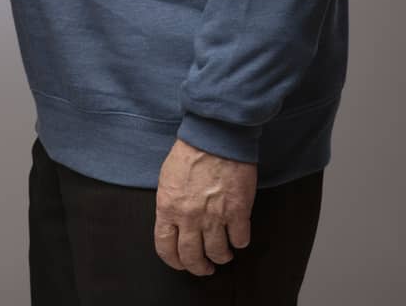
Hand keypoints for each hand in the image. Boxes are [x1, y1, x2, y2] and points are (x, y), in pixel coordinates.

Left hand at [153, 139, 256, 274]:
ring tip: (224, 254)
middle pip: (192, 257)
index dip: (174, 262)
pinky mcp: (238, 211)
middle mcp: (189, 217)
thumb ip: (169, 205)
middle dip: (199, 268)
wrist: (215, 136)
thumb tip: (173, 224)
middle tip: (205, 268)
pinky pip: (240, 240)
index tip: (182, 263)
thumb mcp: (168, 179)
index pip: (165, 248)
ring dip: (221, 257)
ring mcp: (214, 216)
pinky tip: (238, 236)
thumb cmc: (191, 152)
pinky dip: (240, 242)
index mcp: (168, 208)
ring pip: (218, 253)